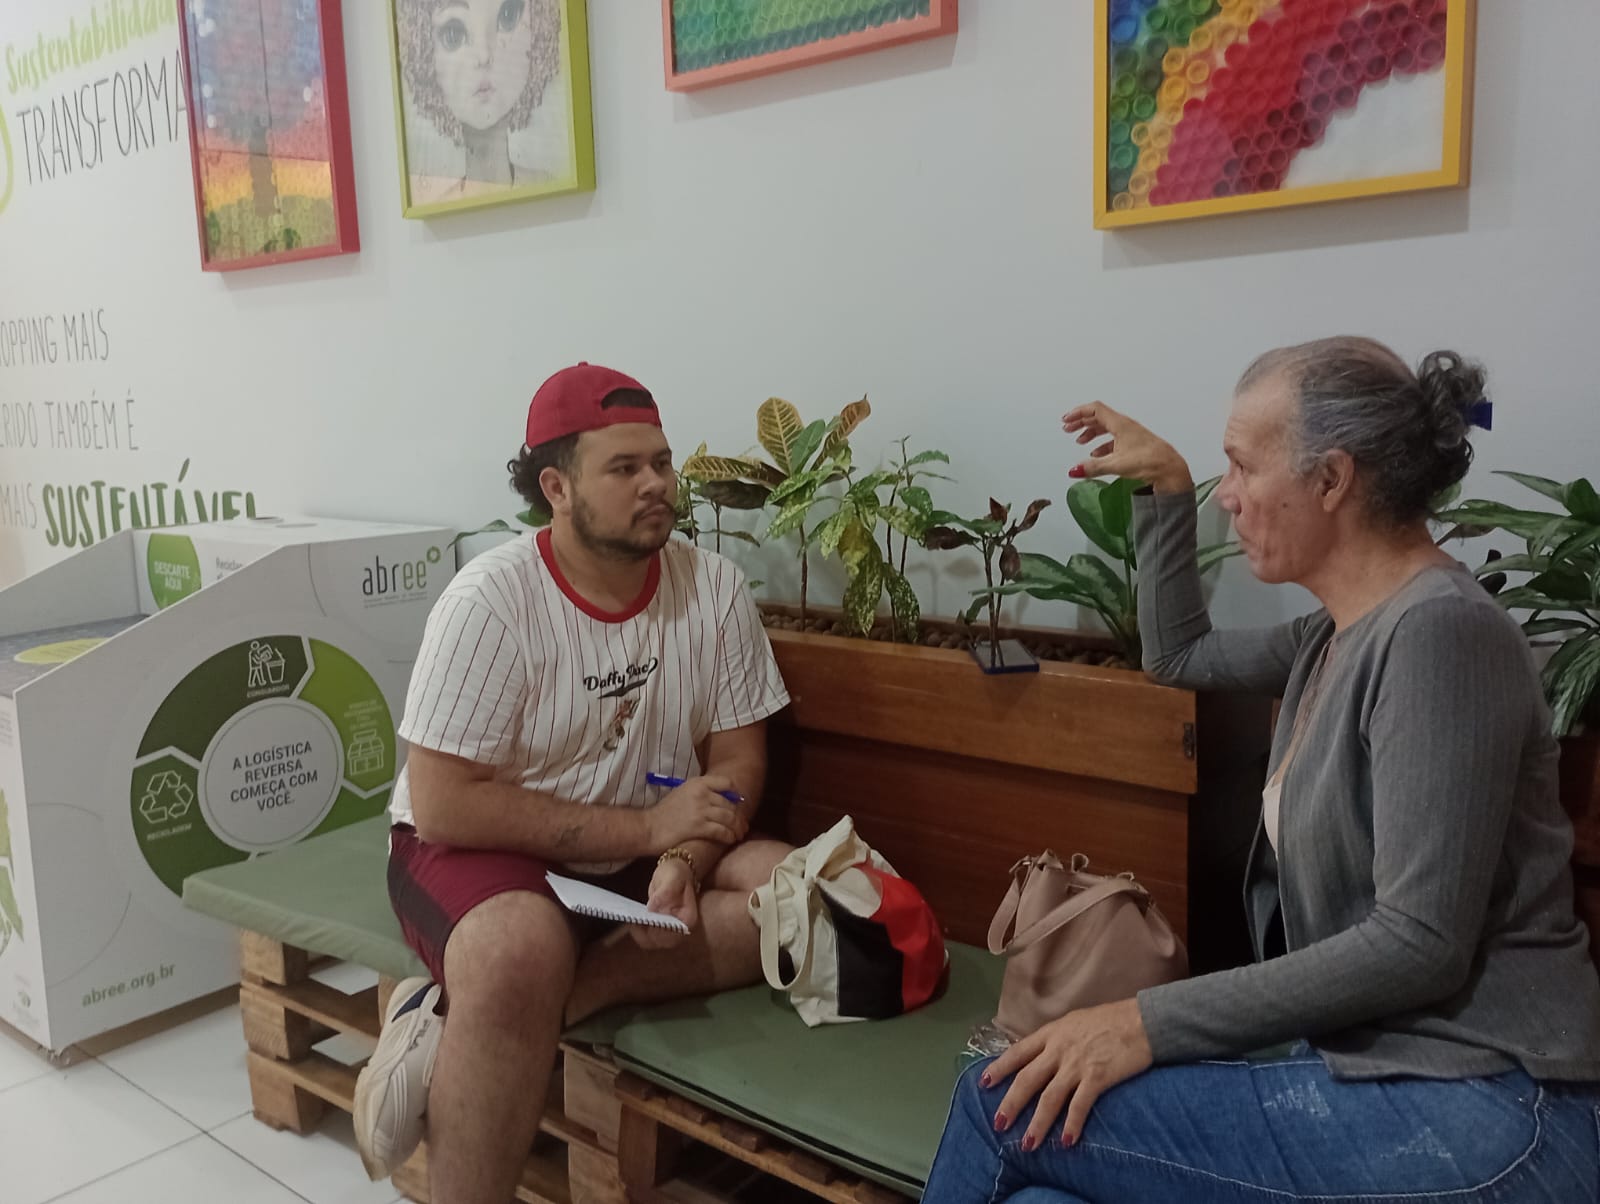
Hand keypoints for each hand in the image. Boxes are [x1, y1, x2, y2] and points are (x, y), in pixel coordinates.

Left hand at [634, 857, 698, 948]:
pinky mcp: (660, 927)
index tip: (643, 921)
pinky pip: (647, 936)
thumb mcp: (674, 876)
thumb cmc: (677, 872)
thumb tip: (653, 907)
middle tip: (633, 922)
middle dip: (645, 935)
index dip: (656, 932)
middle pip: (660, 942)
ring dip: (640, 935)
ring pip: (652, 942)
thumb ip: (666, 891)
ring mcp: (670, 929)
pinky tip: (633, 921)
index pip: (671, 935)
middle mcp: (681, 928)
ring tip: (632, 920)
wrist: (675, 870)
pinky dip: (639, 932)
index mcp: (687, 919)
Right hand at [643, 775, 748, 851]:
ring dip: (737, 828)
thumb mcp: (683, 794)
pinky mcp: (698, 827)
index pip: (726, 783)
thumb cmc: (664, 813)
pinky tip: (731, 840)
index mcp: (697, 783)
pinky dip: (729, 836)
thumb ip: (701, 793)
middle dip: (739, 817)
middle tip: (743, 826)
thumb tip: (722, 799)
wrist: (648, 828)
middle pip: (730, 804)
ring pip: (729, 818)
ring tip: (739, 834)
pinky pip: (722, 831)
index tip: (739, 804)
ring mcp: (700, 810)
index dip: (735, 794)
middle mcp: (701, 793)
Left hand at [984, 998, 1152, 1150]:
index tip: (984, 1083)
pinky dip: (1072, 1124)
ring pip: (1049, 1098)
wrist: (1140, 1020)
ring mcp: (1077, 1064)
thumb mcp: (1075, 1022)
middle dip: (1011, 1103)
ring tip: (1028, 1144)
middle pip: (1027, 1079)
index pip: (1018, 1052)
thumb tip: (1044, 1054)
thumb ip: (1058, 1039)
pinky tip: (1066, 1141)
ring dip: (1037, 1124)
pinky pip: (1079, 1105)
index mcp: (1052, 1033)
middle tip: (998, 1124)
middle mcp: (1059, 1049)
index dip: (999, 1068)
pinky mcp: (1097, 1077)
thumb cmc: (1111, 1019)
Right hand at [1061, 402, 1193, 494]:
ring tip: (1080, 440)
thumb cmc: (1150, 461)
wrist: (1170, 469)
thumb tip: (1075, 470)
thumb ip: (1093, 467)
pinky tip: (1097, 454)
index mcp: (1120, 424)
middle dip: (1082, 421)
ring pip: (1106, 427)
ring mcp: (1131, 434)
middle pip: (1099, 417)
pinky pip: (1113, 439)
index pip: (1095, 409)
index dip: (1078, 413)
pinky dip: (1102, 444)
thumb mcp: (1116, 464)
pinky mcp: (1134, 444)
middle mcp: (1125, 426)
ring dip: (1091, 432)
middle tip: (1068, 428)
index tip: (1066, 419)